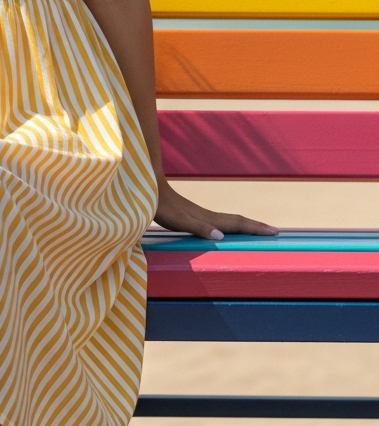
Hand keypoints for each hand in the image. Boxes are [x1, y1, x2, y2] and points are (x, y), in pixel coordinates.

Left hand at [154, 181, 277, 240]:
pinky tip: (227, 230)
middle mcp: (208, 216)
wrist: (150, 190)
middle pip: (238, 221)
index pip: (237, 224)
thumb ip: (198, 227)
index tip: (274, 231)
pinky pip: (220, 222)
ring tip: (258, 230)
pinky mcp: (194, 216)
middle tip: (275, 231)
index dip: (255, 228)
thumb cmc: (162, 208)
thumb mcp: (179, 221)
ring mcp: (202, 215)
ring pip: (230, 220)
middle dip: (257, 226)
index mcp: (208, 219)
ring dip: (246, 226)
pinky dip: (231, 226)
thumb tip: (220, 235)